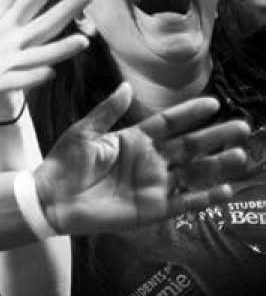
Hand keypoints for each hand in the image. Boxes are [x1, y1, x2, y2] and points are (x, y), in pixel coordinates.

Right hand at [0, 0, 92, 121]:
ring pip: (37, 54)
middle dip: (66, 9)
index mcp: (7, 22)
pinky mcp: (1, 83)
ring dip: (59, 49)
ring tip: (83, 41)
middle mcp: (9, 39)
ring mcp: (6, 61)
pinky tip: (51, 73)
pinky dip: (33, 77)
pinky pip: (21, 81)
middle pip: (42, 22)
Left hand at [35, 84, 249, 234]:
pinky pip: (184, 202)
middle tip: (242, 128)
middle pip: (189, 146)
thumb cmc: (65, 163)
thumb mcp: (85, 131)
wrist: (53, 197)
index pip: (168, 123)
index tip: (213, 103)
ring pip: (193, 173)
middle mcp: (149, 160)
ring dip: (217, 166)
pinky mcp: (153, 208)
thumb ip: (108, 111)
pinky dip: (204, 197)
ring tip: (240, 155)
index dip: (189, 114)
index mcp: (134, 139)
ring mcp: (154, 184)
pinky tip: (224, 190)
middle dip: (215, 138)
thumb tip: (127, 87)